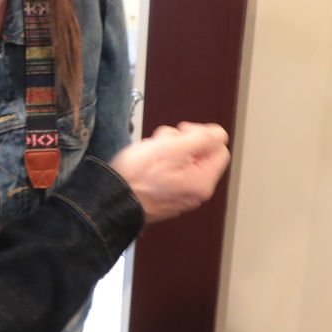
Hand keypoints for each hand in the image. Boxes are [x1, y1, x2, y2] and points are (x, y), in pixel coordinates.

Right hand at [109, 122, 229, 222]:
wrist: (112, 200)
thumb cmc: (137, 177)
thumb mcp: (172, 148)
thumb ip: (201, 139)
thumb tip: (219, 134)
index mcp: (202, 181)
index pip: (219, 148)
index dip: (202, 134)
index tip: (183, 131)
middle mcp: (194, 193)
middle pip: (200, 155)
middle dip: (181, 142)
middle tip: (162, 143)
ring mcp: (179, 197)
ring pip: (183, 163)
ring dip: (167, 152)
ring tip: (149, 154)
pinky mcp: (164, 198)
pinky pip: (170, 174)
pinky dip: (159, 165)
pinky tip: (145, 166)